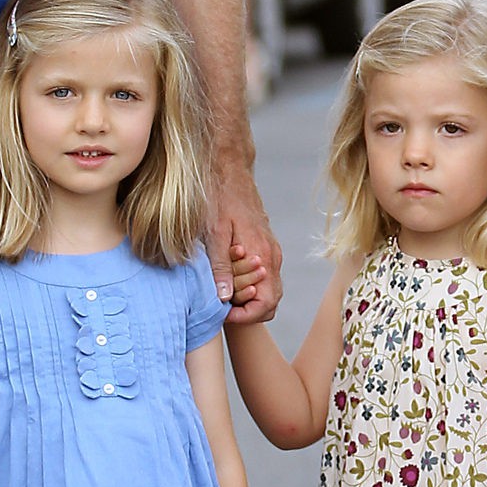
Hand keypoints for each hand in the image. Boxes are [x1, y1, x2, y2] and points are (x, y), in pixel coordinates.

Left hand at [206, 166, 281, 322]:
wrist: (230, 170)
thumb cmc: (219, 198)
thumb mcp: (213, 233)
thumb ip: (220, 267)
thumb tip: (223, 298)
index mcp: (262, 256)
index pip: (265, 304)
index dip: (245, 316)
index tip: (223, 312)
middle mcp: (272, 257)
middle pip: (271, 302)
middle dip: (248, 312)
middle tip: (223, 306)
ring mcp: (272, 252)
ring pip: (269, 291)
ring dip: (249, 299)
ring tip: (224, 293)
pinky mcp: (267, 246)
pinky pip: (265, 277)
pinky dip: (251, 285)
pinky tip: (229, 278)